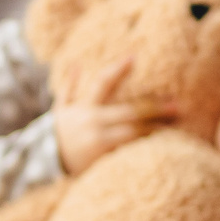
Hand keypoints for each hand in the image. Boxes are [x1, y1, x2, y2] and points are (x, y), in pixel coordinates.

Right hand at [55, 57, 166, 175]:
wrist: (43, 163)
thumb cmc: (59, 134)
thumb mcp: (60, 109)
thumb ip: (70, 87)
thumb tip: (77, 64)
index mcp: (85, 106)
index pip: (103, 82)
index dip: (118, 69)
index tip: (134, 57)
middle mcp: (93, 121)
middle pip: (129, 111)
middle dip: (153, 107)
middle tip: (176, 105)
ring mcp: (99, 141)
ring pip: (132, 133)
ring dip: (154, 129)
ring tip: (174, 126)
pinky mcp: (102, 159)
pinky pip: (127, 152)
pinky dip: (143, 149)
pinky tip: (161, 147)